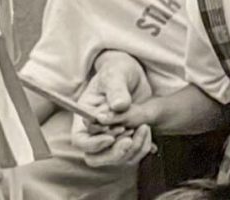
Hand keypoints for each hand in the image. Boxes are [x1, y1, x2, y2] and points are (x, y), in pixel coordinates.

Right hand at [70, 51, 153, 167]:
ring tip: (144, 128)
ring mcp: (112, 136)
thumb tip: (119, 106)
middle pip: (96, 157)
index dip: (94, 144)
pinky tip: (149, 132)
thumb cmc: (118, 70)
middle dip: (113, 153)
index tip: (112, 137)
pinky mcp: (127, 138)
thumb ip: (116, 89)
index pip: (81, 140)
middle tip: (130, 140)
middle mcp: (96, 131)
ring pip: (115, 158)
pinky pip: (132, 154)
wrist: (133, 73)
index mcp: (85, 117)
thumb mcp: (115, 74)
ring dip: (131, 150)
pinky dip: (142, 148)